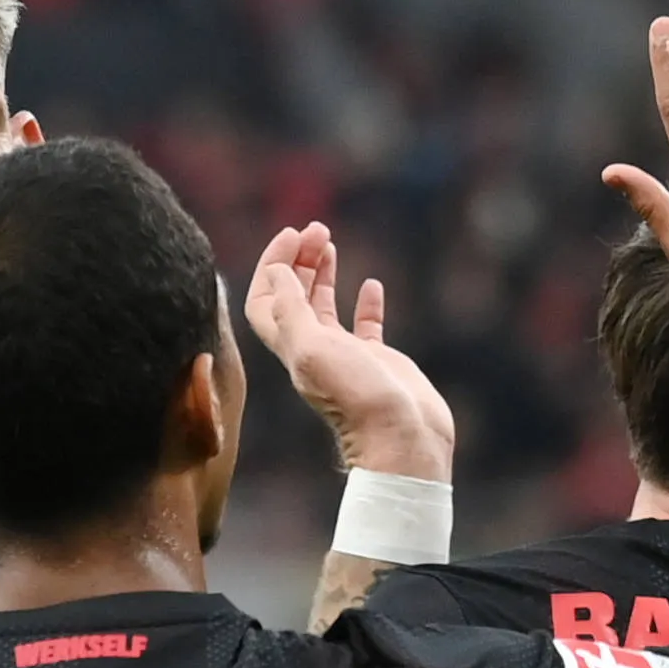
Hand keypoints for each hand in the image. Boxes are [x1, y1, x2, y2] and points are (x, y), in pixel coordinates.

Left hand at [243, 224, 453, 481]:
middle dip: (297, 259)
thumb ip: (291, 309)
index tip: (292, 235)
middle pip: (292, 296)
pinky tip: (371, 285)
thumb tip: (277, 272)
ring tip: (328, 242)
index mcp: (292, 346)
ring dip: (321, 272)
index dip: (272, 264)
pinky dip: (365, 302)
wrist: (403, 438)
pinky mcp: (376, 361)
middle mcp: (313, 349)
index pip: (266, 298)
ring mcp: (345, 355)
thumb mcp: (313, 348)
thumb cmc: (358, 397)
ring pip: (323, 306)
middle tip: (315, 229)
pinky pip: (365, 325)